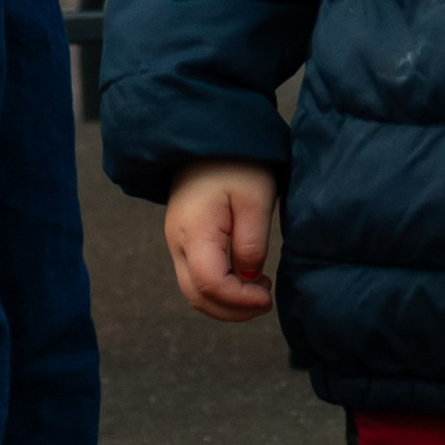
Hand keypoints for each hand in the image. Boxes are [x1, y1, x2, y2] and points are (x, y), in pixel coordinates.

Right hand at [164, 159, 280, 319]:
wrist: (210, 134)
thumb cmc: (237, 162)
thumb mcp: (255, 199)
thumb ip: (252, 243)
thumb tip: (250, 277)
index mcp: (194, 232)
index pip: (210, 285)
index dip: (239, 300)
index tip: (267, 296)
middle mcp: (178, 242)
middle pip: (196, 296)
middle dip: (232, 310)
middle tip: (265, 302)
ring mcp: (177, 241)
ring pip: (193, 290)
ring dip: (225, 302)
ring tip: (258, 291)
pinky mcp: (184, 238)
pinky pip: (196, 275)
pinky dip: (219, 288)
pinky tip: (245, 277)